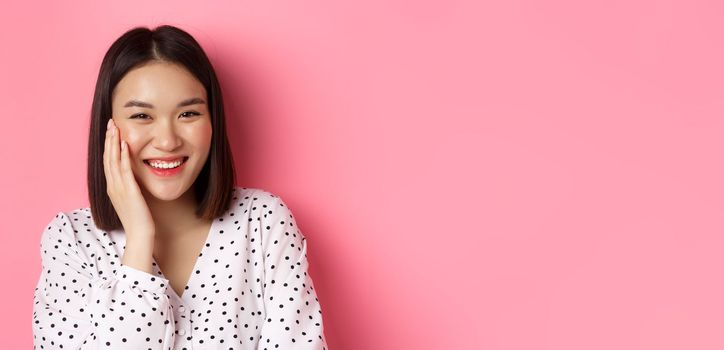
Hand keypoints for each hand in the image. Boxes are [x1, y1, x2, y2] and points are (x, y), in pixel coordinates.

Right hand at [104, 118, 155, 240]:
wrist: (140, 234)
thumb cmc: (139, 218)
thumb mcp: (131, 198)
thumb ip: (130, 186)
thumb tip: (133, 175)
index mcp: (112, 187)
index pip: (108, 162)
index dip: (108, 145)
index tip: (110, 131)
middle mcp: (112, 186)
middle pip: (107, 158)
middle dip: (108, 139)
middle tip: (110, 122)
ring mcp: (119, 188)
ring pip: (113, 161)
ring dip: (113, 143)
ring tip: (115, 127)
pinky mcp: (129, 191)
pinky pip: (124, 170)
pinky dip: (123, 156)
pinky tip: (124, 144)